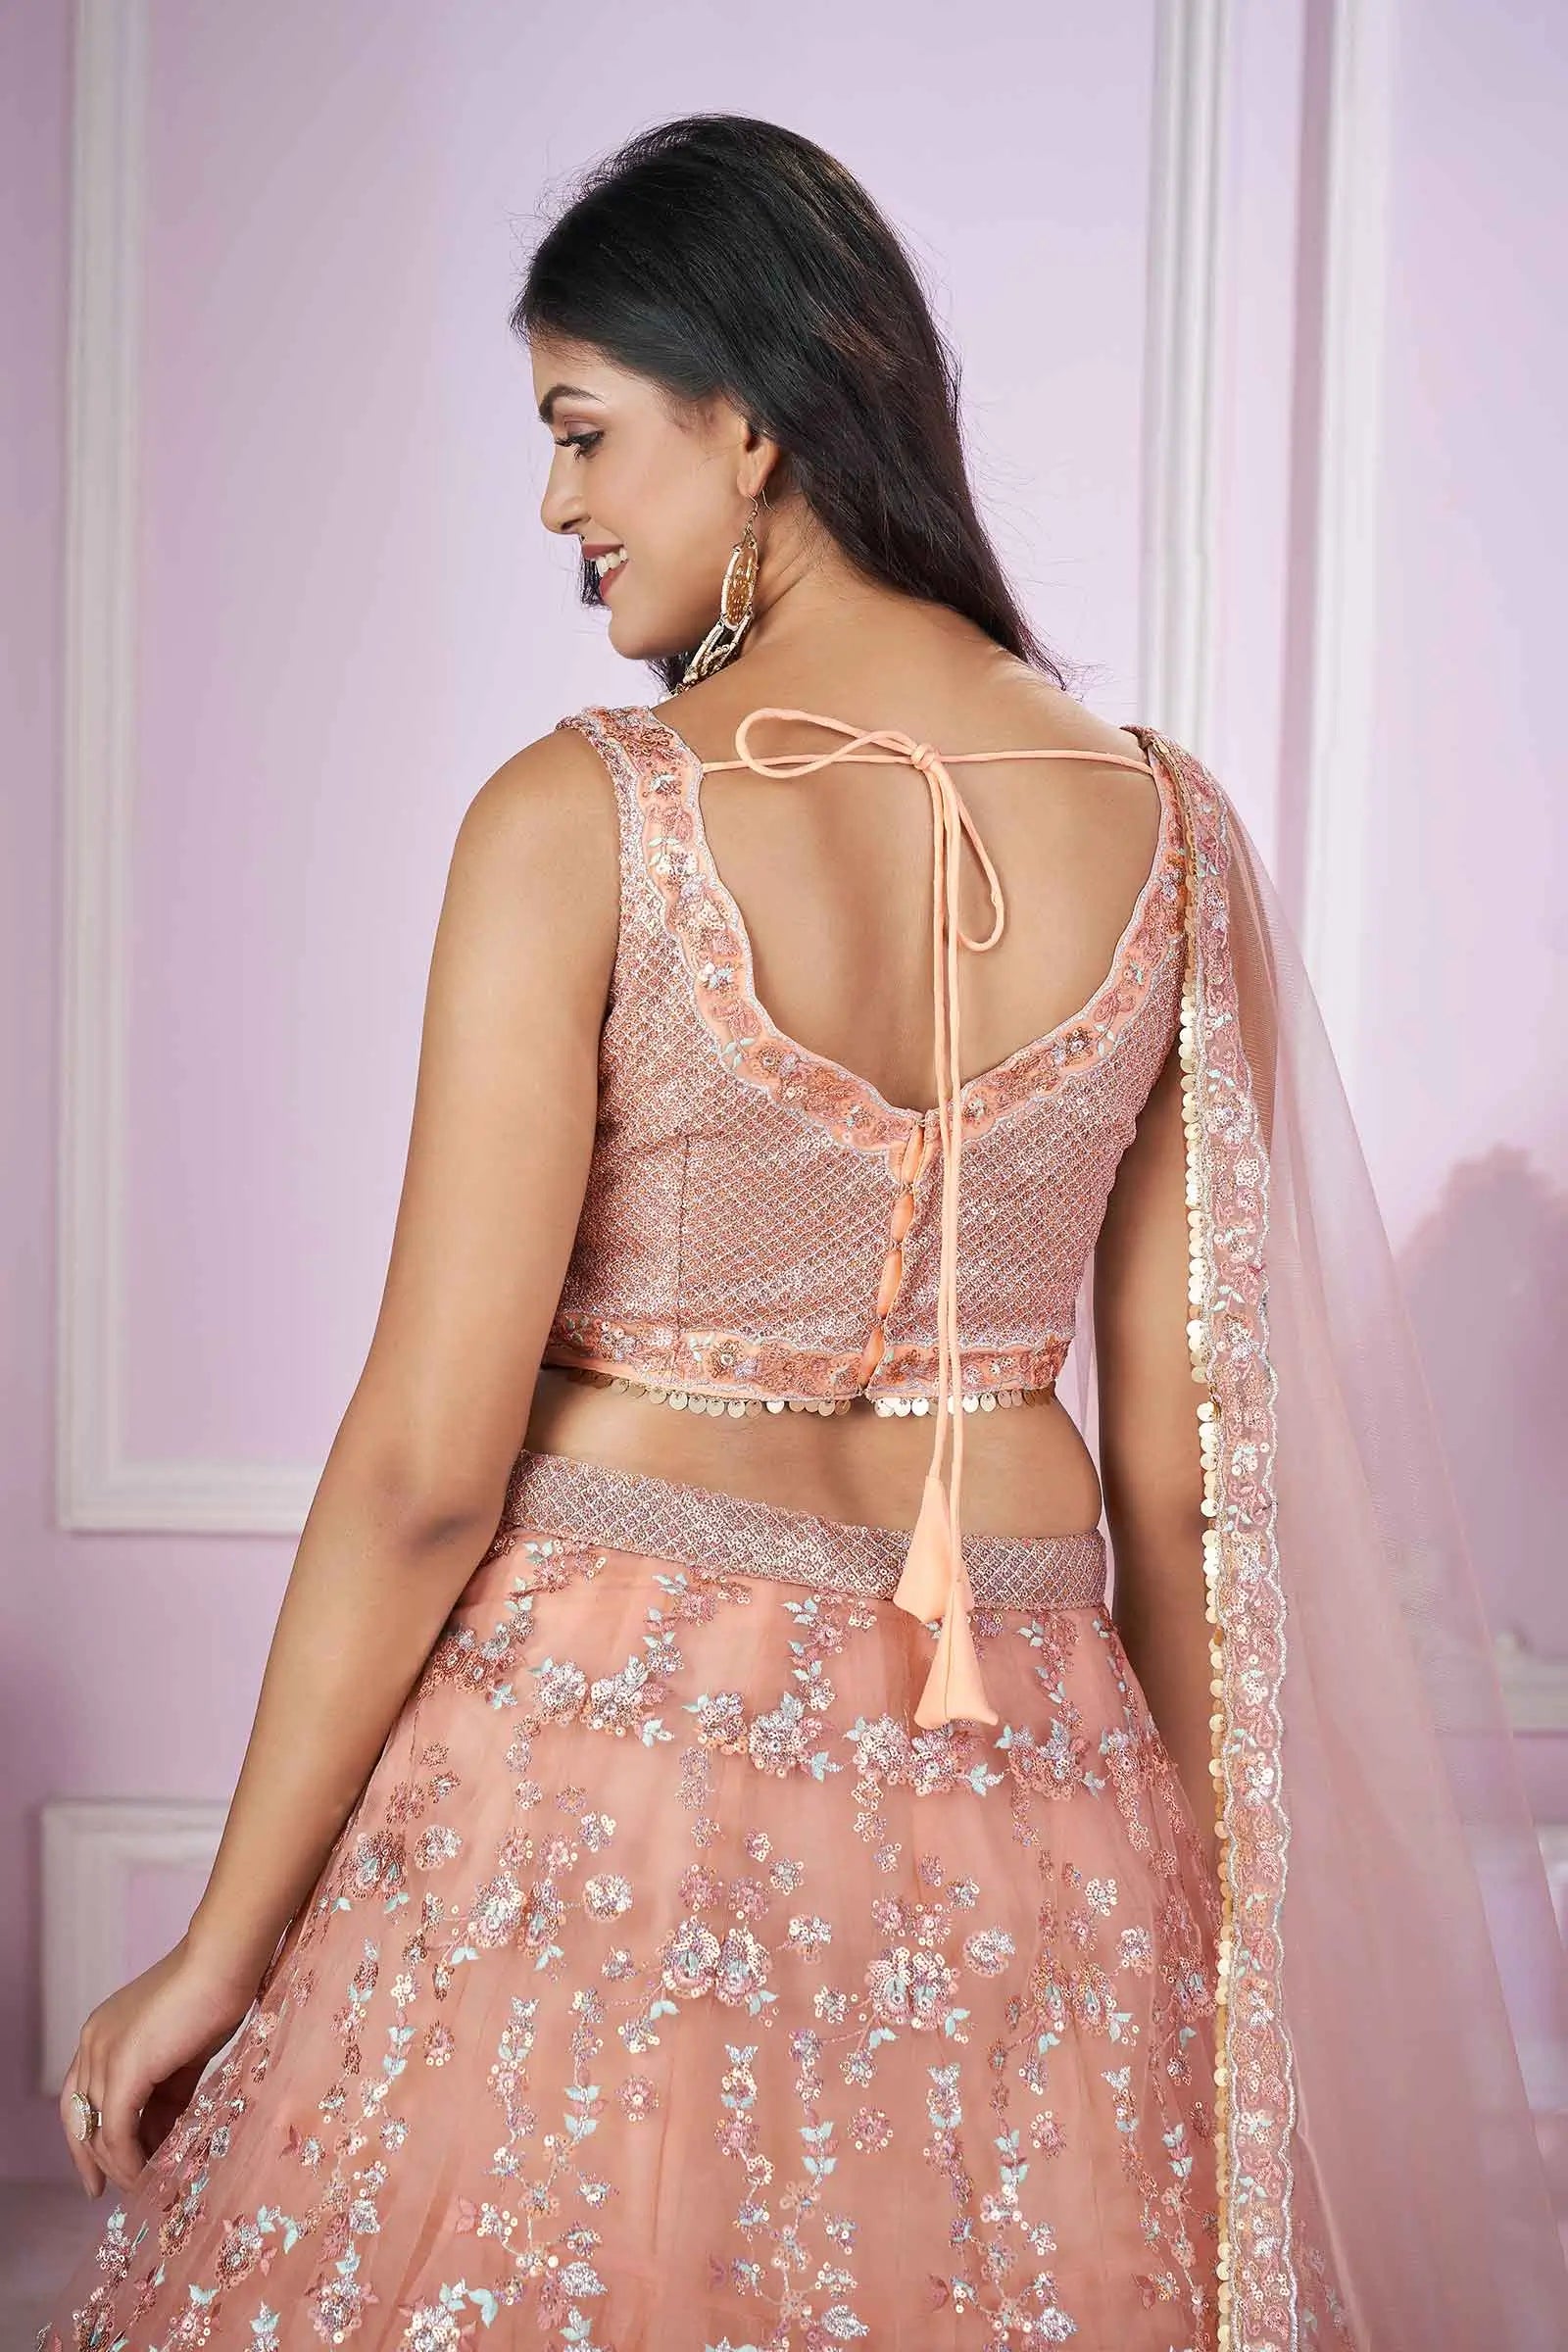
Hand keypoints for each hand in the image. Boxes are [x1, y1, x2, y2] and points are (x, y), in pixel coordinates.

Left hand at [58, 1936, 259, 2197]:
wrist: (224, 1961)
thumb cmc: (213, 1993)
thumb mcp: (182, 2051)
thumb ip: (166, 2090)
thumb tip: (164, 2136)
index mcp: (100, 2033)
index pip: (79, 2098)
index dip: (89, 2139)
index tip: (102, 2174)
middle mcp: (91, 2043)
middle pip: (80, 2119)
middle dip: (98, 2162)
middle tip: (124, 2191)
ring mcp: (103, 2055)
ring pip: (100, 2131)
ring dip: (123, 2166)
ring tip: (150, 2188)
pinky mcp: (123, 2070)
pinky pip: (118, 2131)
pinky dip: (132, 2160)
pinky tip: (151, 2176)